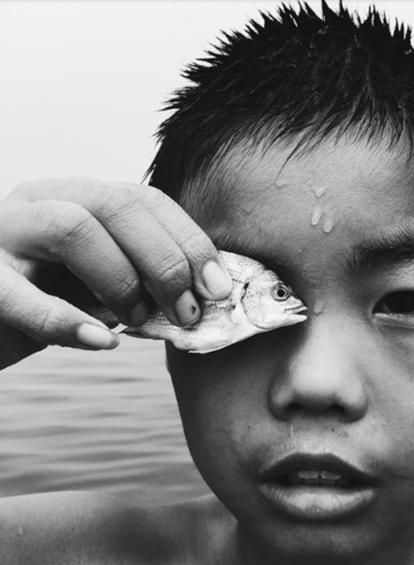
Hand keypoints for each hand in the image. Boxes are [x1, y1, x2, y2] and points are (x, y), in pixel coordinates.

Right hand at [0, 178, 231, 368]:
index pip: (143, 200)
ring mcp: (4, 233)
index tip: (218, 286)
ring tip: (138, 320)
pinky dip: (66, 319)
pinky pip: (17, 291)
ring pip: (73, 227)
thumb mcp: (98, 287)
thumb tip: (200, 299)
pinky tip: (101, 341)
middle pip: (116, 204)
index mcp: (76, 199)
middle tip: (187, 312)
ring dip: (121, 279)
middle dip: (165, 260)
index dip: (188, 240)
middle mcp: (41, 202)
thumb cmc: (44, 306)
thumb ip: (138, 283)